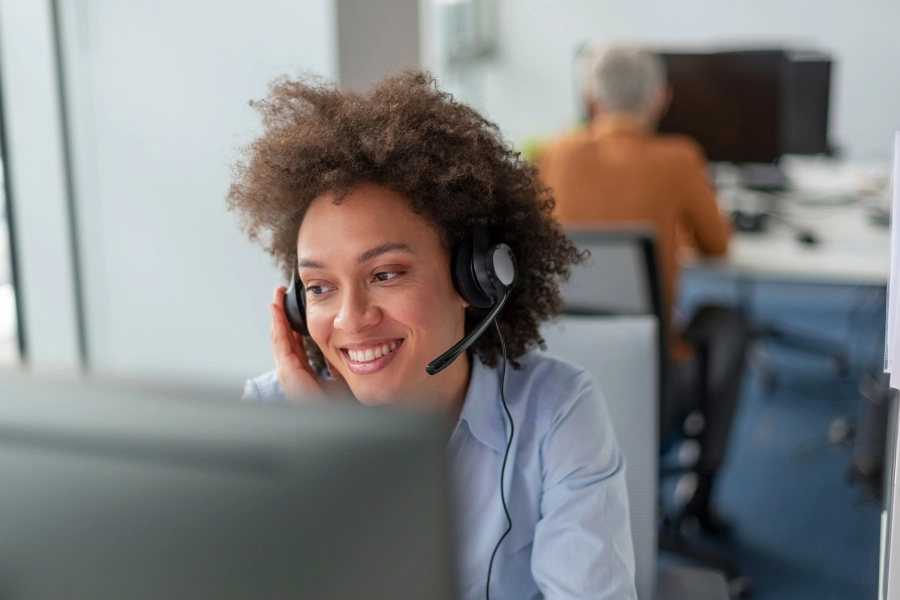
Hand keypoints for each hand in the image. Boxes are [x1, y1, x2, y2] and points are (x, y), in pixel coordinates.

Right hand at [269, 287, 351, 402]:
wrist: (346, 421)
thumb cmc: (346, 406)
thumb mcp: (343, 375)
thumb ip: (336, 361)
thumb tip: (339, 345)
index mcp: (305, 377)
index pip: (293, 346)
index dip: (290, 326)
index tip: (288, 309)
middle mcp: (295, 378)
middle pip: (282, 341)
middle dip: (279, 318)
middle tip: (278, 296)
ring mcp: (291, 379)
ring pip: (279, 343)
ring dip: (277, 320)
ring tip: (276, 300)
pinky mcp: (292, 379)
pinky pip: (283, 349)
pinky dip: (279, 331)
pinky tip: (279, 315)